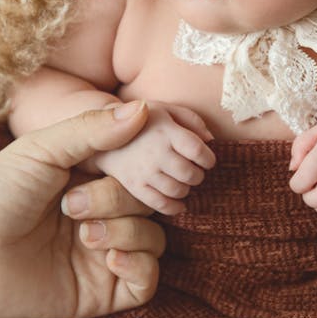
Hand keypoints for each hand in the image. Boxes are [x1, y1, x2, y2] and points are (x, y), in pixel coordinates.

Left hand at [0, 102, 166, 317]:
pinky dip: (139, 265)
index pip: (142, 163)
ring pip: (153, 237)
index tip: (138, 158)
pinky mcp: (103, 290)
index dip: (148, 159)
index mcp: (91, 175)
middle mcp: (103, 212)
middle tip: (72, 206)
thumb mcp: (41, 151)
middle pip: (149, 200)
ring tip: (84, 235)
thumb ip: (92, 129)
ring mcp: (104, 251)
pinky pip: (148, 279)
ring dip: (127, 231)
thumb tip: (143, 108)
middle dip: (118, 200)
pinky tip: (109, 258)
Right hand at [94, 102, 215, 214]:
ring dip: (186, 189)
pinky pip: (160, 204)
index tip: (207, 160)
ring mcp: (144, 171)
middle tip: (195, 172)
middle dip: (198, 175)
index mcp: (166, 131)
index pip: (197, 150)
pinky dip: (174, 207)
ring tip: (183, 182)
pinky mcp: (134, 186)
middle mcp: (155, 152)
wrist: (104, 133)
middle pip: (189, 173)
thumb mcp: (168, 110)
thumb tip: (211, 140)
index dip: (208, 158)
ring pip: (177, 190)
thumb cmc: (145, 121)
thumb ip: (193, 120)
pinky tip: (179, 202)